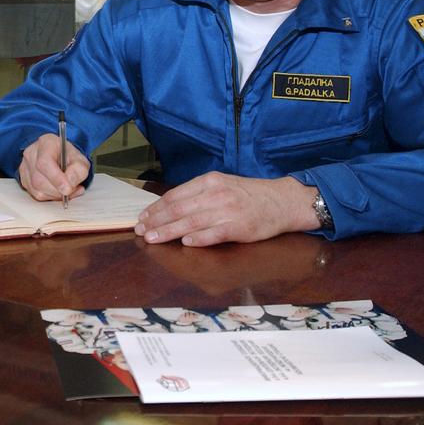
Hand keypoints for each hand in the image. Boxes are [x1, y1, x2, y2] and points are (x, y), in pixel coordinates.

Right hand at [16, 133, 89, 202]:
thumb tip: (70, 184)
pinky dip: (50, 196)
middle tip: (72, 190)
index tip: (68, 189)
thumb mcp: (80, 159)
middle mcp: (31, 154)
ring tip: (67, 190)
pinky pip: (36, 194)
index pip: (44, 163)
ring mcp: (25, 167)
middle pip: (39, 179)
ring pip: (37, 190)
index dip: (56, 178)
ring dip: (55, 195)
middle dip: (58, 191)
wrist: (58, 155)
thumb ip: (79, 170)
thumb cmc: (67, 156)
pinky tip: (58, 191)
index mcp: (46, 143)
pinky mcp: (24, 179)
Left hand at [134, 172, 319, 246]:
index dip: (156, 208)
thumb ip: (198, 194)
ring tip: (153, 239)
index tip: (143, 218)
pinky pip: (215, 233)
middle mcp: (217, 194)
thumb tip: (168, 207)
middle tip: (140, 231)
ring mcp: (229, 211)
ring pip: (192, 222)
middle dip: (156, 221)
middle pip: (179, 209)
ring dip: (169, 232)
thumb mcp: (221, 185)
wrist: (283, 201)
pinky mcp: (240, 227)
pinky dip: (199, 238)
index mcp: (210, 181)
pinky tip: (185, 243)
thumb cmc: (248, 195)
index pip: (175, 195)